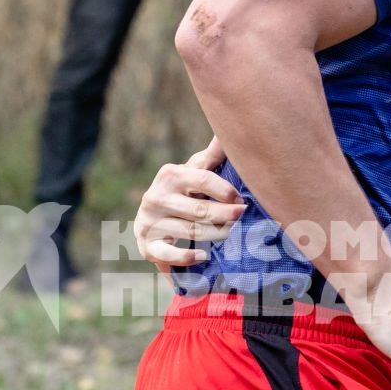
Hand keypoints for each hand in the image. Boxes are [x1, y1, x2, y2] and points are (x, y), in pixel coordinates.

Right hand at [132, 138, 243, 271]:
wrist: (153, 224)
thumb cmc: (183, 195)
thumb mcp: (194, 173)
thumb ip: (211, 156)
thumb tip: (225, 134)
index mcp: (170, 174)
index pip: (203, 179)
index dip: (225, 190)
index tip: (242, 199)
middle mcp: (155, 196)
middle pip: (199, 208)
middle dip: (225, 214)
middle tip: (242, 217)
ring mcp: (149, 222)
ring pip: (190, 231)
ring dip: (215, 234)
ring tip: (231, 234)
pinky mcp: (147, 245)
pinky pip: (168, 253)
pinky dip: (187, 256)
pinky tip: (204, 256)